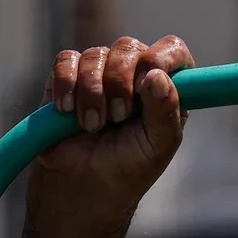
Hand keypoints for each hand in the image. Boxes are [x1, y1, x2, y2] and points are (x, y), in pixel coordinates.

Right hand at [29, 35, 194, 235]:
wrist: (82, 189)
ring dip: (92, 93)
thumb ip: (166, 110)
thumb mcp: (158, 146)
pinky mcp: (66, 78)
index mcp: (164, 88)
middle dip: (120, 83)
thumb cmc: (128, 170)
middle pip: (129, 48)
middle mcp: (133, 74)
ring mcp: (99, 73)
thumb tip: (157, 76)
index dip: (162, 57)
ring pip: (95, 55)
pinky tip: (67, 111)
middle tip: (118, 118)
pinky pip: (65, 61)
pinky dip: (66, 85)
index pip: (172, 49)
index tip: (148, 80)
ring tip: (92, 126)